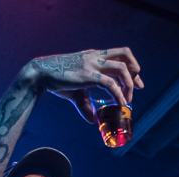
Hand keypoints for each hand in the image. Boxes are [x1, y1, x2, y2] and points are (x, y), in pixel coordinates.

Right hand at [26, 48, 144, 122]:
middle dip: (135, 71)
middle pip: (125, 54)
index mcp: (94, 56)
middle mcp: (95, 57)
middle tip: (138, 87)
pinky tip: (121, 104)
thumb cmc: (56, 80)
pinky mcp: (88, 76)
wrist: (40, 73)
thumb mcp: (75, 92)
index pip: (120, 54)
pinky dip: (119, 94)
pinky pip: (110, 84)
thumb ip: (85, 104)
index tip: (138, 82)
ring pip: (121, 68)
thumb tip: (93, 120)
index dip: (132, 67)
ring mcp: (92, 64)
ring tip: (127, 100)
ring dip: (129, 84)